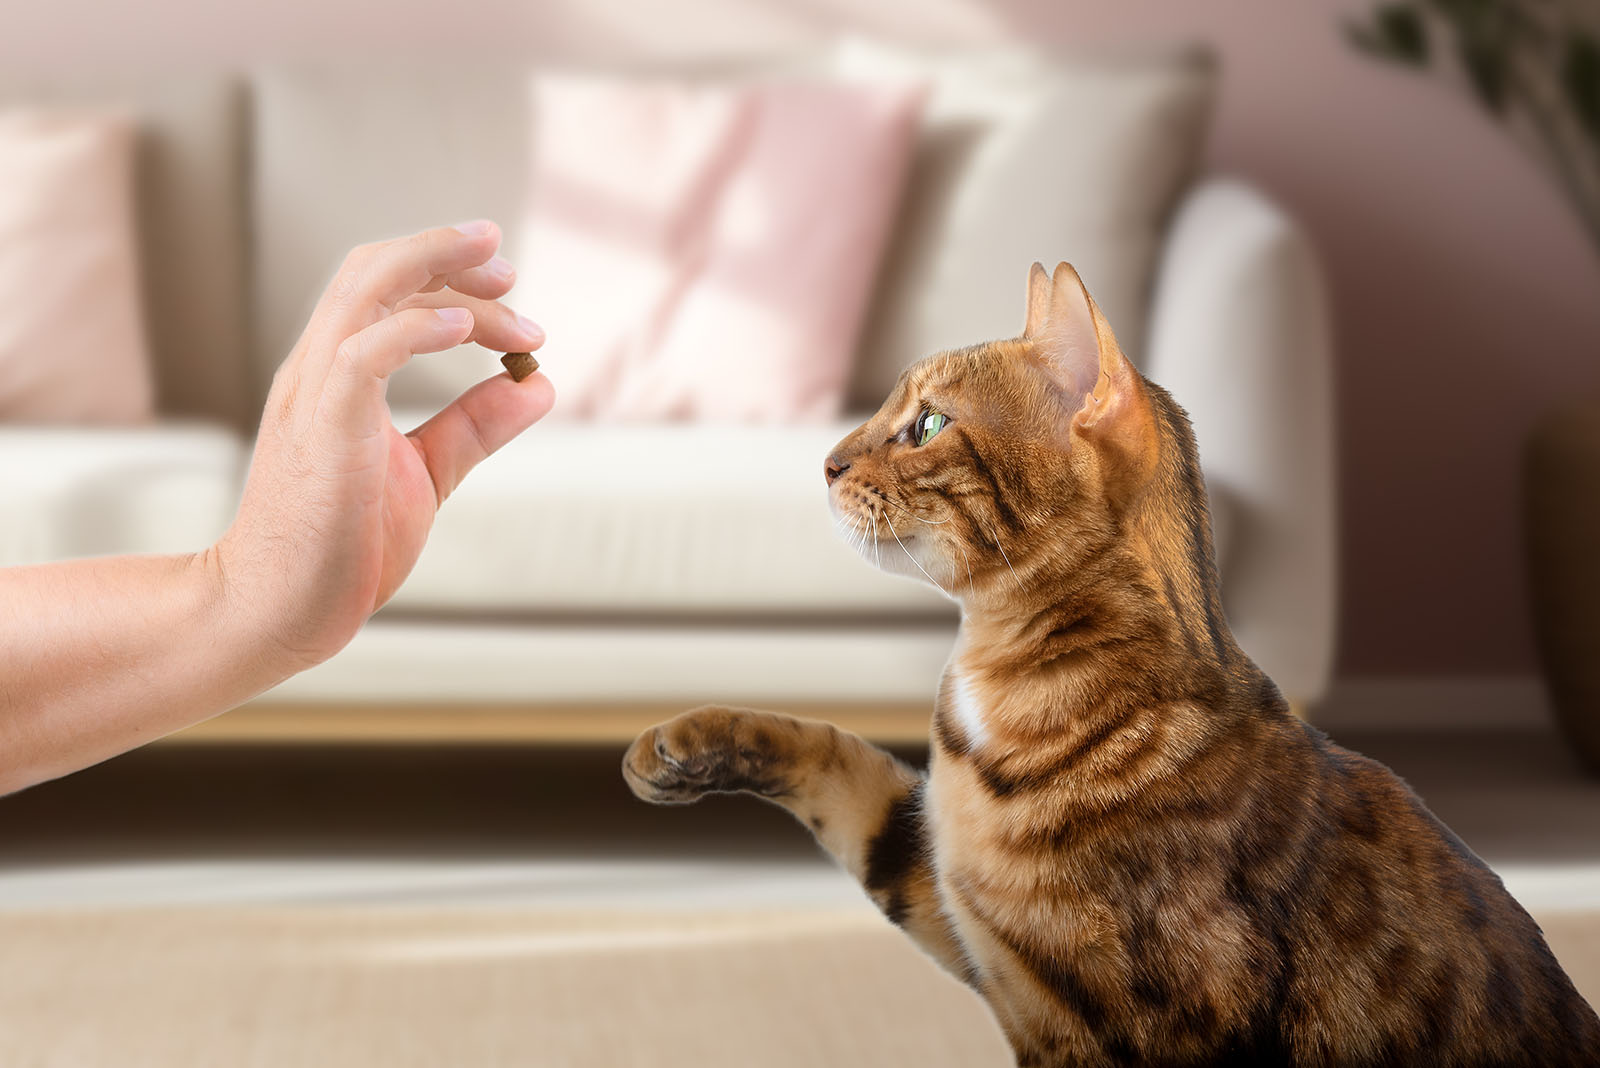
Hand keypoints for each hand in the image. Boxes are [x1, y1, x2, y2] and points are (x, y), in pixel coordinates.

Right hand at [212, 221, 552, 669]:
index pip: (381, 287)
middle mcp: (318, 370)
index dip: (444, 268)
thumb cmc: (341, 544)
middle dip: (445, 252)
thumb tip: (539, 387)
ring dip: (438, 272)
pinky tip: (466, 330)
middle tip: (510, 269)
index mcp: (336, 374)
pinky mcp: (324, 430)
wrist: (277, 608)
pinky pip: (362, 354)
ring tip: (504, 281)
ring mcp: (315, 395)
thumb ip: (475, 426)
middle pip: (372, 270)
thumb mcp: (426, 472)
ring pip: (364, 292)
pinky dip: (416, 329)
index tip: (509, 286)